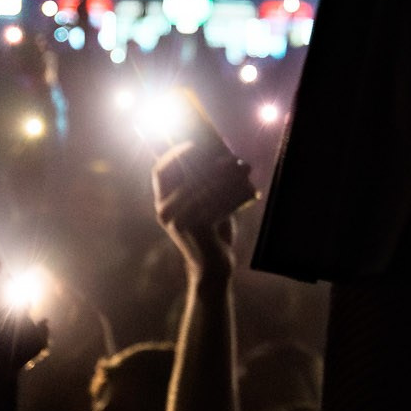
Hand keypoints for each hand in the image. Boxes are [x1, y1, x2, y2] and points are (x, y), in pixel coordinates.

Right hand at [152, 141, 254, 277]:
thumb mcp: (207, 202)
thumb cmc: (212, 229)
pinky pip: (214, 202)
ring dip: (228, 176)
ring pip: (204, 186)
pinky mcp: (192, 229)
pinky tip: (250, 191)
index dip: (176, 153)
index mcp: (163, 202)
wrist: (213, 266)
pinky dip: (233, 194)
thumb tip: (222, 153)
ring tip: (245, 170)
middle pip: (188, 174)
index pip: (160, 170)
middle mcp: (165, 210)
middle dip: (213, 164)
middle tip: (235, 159)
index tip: (195, 144)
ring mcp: (176, 220)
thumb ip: (207, 180)